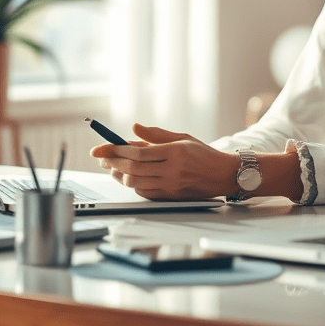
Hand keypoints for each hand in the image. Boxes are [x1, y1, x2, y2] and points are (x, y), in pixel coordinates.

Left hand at [89, 123, 236, 199]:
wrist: (223, 175)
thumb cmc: (203, 154)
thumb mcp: (182, 137)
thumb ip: (156, 134)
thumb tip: (133, 128)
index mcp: (175, 152)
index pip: (138, 153)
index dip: (116, 150)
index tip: (101, 148)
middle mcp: (172, 170)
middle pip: (133, 169)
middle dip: (112, 163)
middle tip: (101, 158)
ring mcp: (171, 185)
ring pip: (135, 183)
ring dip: (119, 175)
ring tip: (112, 167)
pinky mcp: (170, 196)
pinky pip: (144, 192)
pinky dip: (132, 184)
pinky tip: (127, 177)